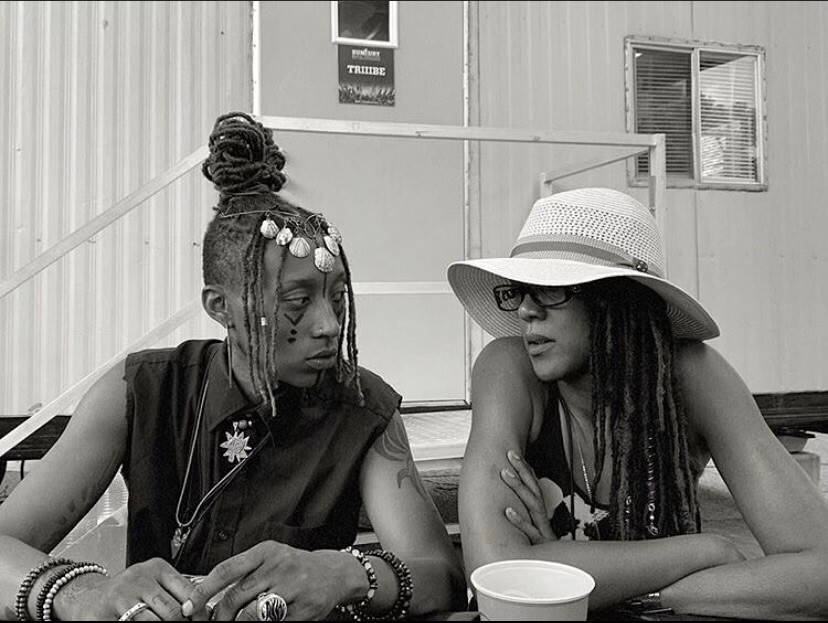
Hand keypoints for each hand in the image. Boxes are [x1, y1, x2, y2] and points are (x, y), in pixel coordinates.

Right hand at [54, 558, 199, 620]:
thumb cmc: (127, 594)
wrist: (87, 598)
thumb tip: (199, 611)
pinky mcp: (107, 612)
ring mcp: (122, 595)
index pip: (188, 591)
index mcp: (158, 569)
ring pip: (153, 622)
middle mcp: (140, 578)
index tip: (201, 622)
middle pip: (172, 611)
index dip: (198, 612)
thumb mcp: (153, 585)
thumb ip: (174, 595)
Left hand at [182, 542, 362, 620]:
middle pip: (235, 596)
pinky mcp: (304, 610)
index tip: (190, 606)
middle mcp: (279, 567)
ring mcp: (293, 588)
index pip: (226, 570)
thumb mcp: (271, 559)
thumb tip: (209, 593)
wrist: (334, 573)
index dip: (203, 591)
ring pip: (252, 614)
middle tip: (217, 622)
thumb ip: (245, 572)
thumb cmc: (296, 567)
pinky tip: (265, 622)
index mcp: (266, 552)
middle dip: (220, 616)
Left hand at [500, 449, 554, 544]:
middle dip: (522, 470)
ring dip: (518, 487)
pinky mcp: (539, 544)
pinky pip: (528, 531)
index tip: (514, 454)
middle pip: (533, 489)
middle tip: (510, 454)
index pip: (534, 486)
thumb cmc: (545, 549)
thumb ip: (527, 515)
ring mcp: (541, 529)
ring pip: (531, 504)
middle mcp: (541, 517)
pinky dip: (518, 521)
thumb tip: (512, 500)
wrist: (559, 570)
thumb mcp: (537, 529)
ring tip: (505, 473)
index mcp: (540, 513)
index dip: (525, 469)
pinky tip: (507, 512)